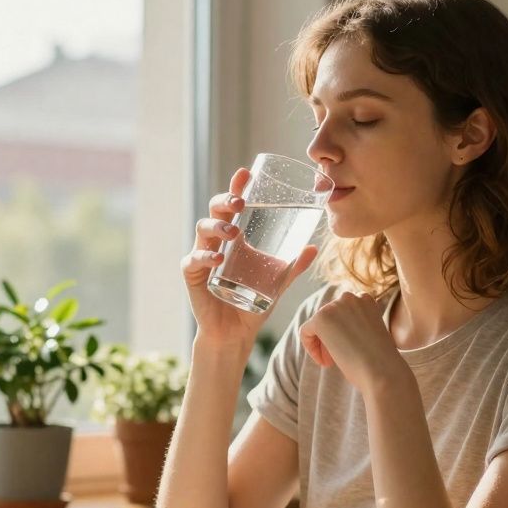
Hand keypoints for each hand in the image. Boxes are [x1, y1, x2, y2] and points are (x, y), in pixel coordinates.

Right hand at [182, 167, 317, 348]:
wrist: (235, 333)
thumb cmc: (252, 303)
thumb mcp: (277, 282)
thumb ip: (292, 266)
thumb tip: (313, 247)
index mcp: (234, 238)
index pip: (232, 206)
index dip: (235, 187)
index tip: (245, 173)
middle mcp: (216, 242)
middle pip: (214, 211)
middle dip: (224, 201)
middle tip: (239, 201)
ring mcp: (202, 256)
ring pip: (202, 230)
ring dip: (218, 226)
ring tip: (234, 232)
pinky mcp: (193, 276)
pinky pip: (193, 260)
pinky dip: (204, 256)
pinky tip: (218, 258)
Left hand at [298, 291, 405, 393]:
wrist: (383, 371)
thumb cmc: (380, 361)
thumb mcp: (369, 334)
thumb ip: (352, 325)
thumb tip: (334, 329)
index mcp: (365, 299)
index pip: (341, 313)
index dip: (341, 334)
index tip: (348, 350)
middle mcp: (350, 297)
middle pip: (328, 318)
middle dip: (330, 338)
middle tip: (337, 359)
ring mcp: (335, 306)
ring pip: (317, 325)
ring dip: (322, 344)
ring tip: (332, 361)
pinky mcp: (321, 318)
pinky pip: (305, 332)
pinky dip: (311, 348)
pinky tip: (324, 361)